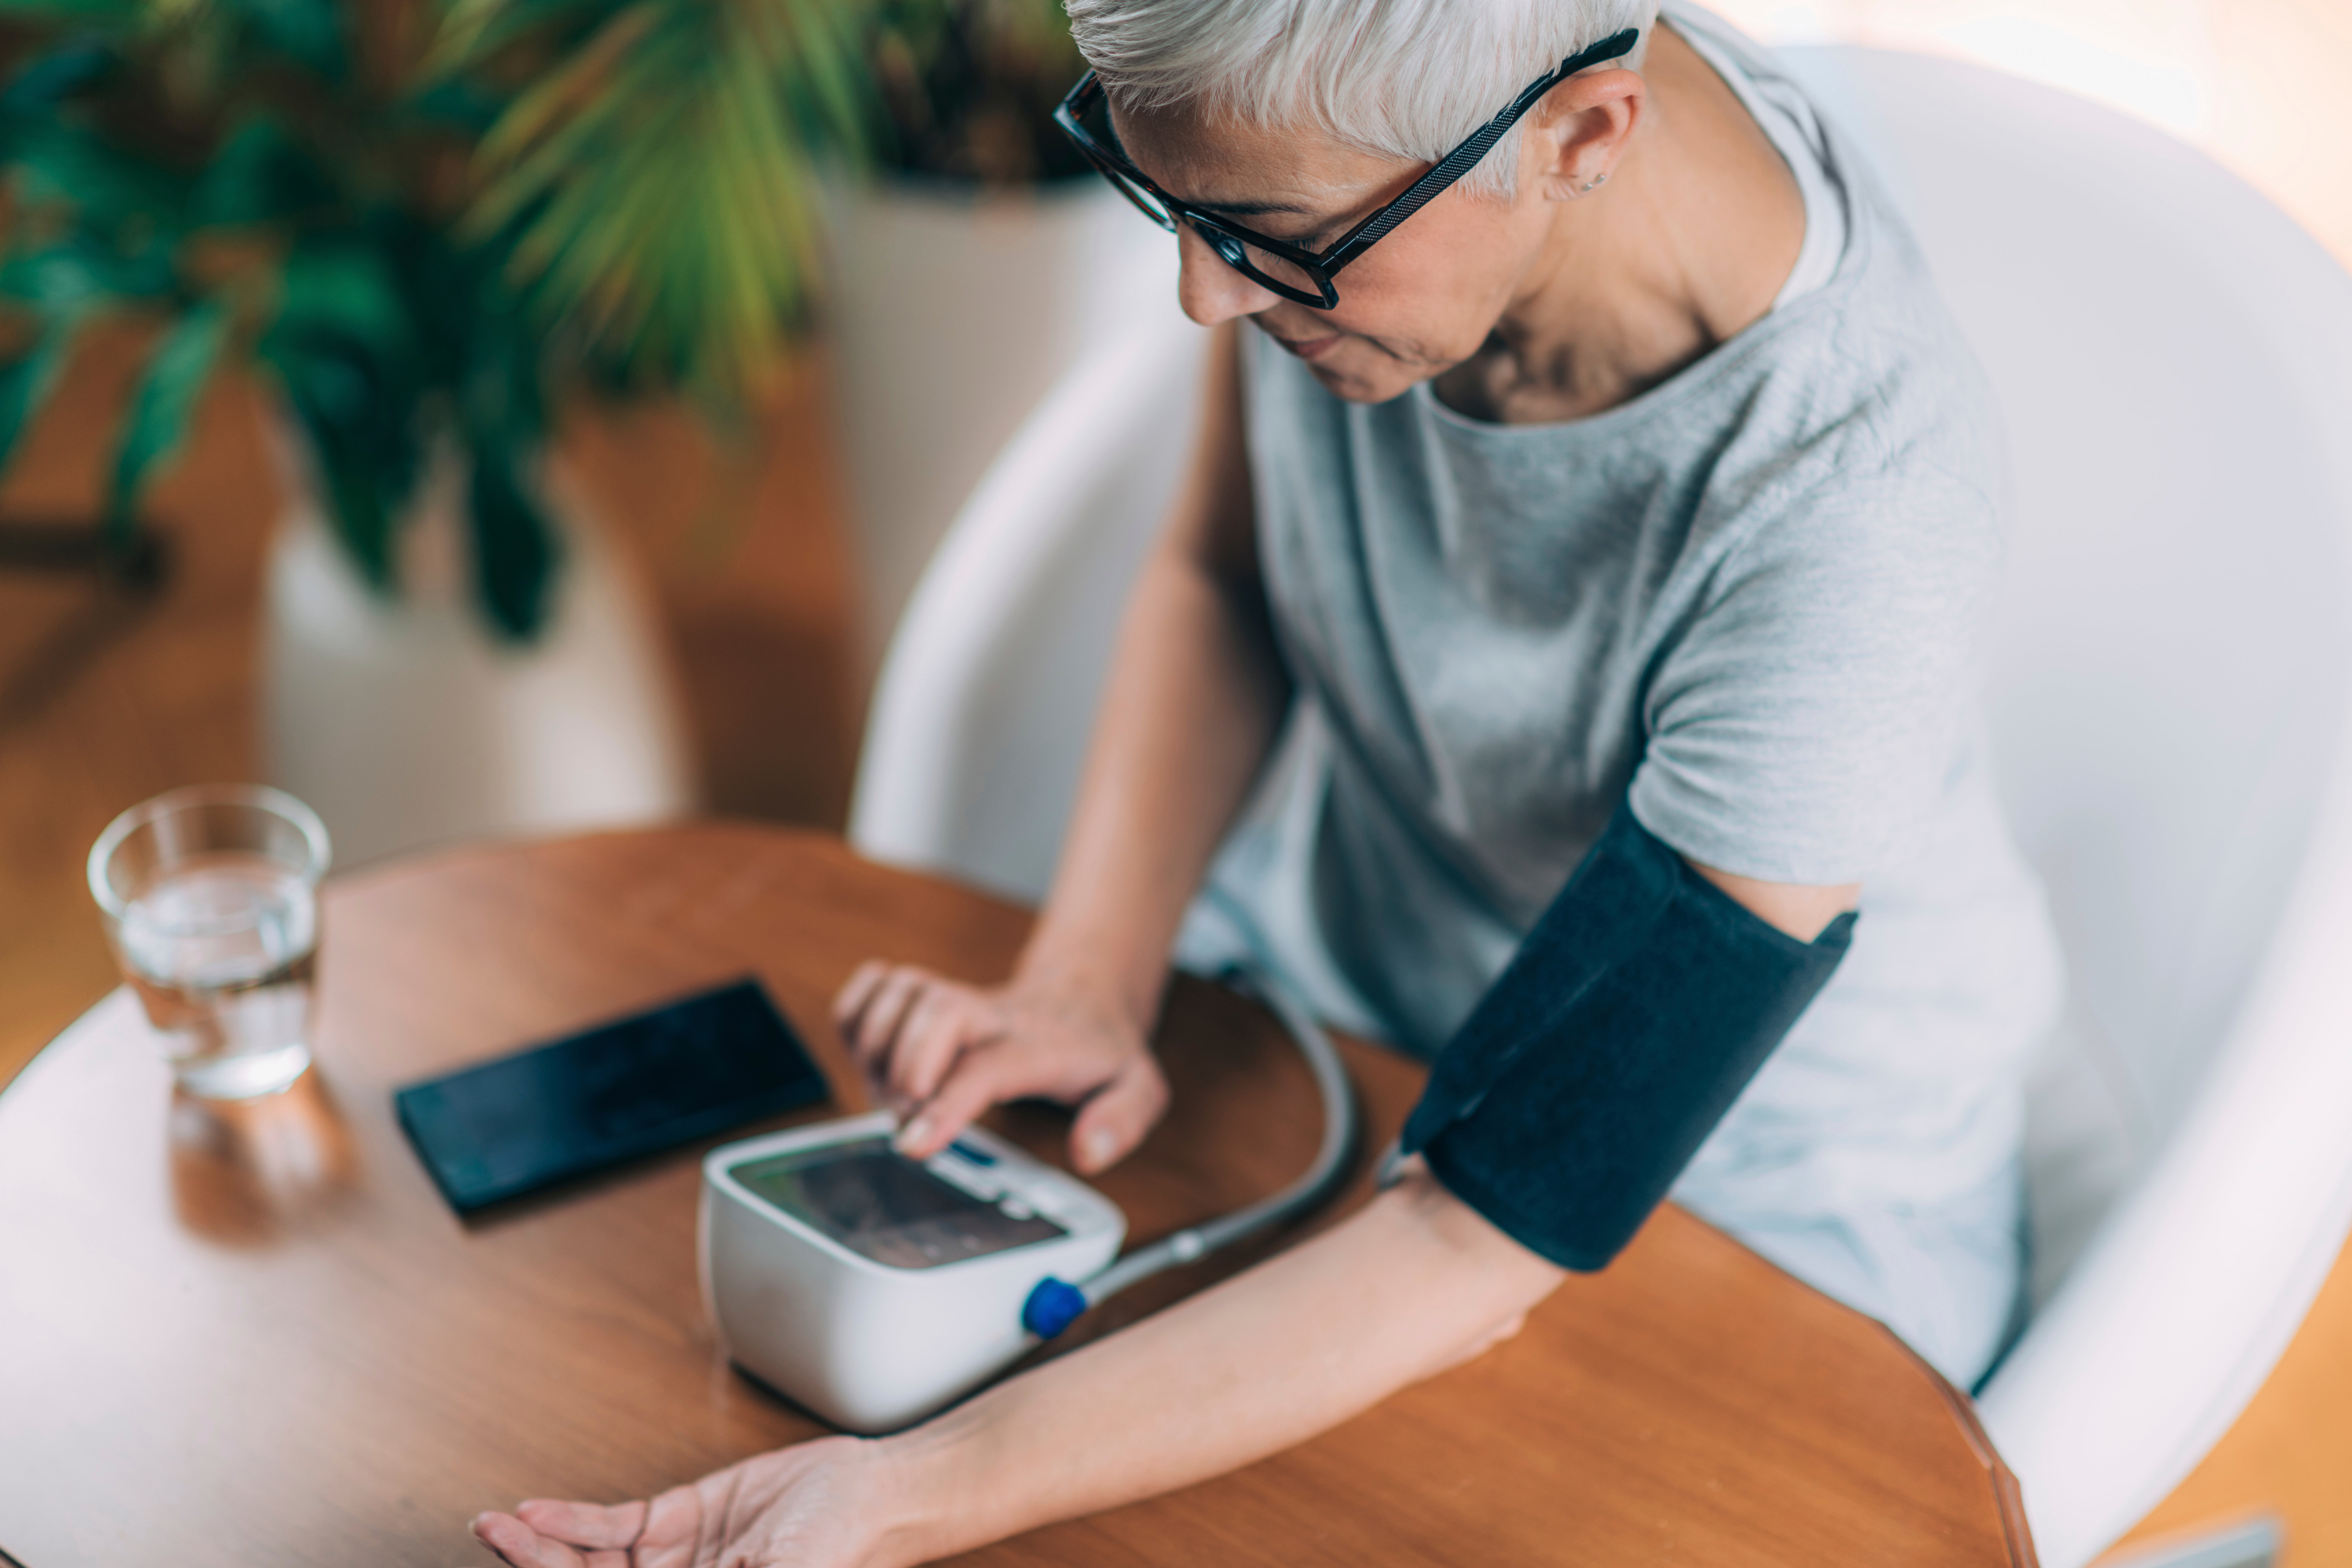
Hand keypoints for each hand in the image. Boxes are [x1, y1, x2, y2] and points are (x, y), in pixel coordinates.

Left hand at [470, 1437, 893, 1567]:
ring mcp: (672, 1561)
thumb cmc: (839, 1546)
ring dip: (540, 1544)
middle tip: (492, 1538)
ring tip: (496, 1523)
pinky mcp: (678, 1517)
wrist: (871, 1493)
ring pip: (588, 1560)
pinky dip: (572, 1518)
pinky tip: (538, 1510)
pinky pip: (612, 1523)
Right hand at [833, 960, 1167, 1173]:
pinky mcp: (926, 991)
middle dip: (904, 1071)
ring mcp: (955, 997)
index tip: (913, 1145)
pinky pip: (873, 984)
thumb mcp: (1139, 1089)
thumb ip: (1122, 1121)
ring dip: (877, 1049)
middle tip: (907, 1118)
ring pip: (898, 993)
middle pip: (935, 1011)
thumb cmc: (1099, 1050)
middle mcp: (991, 1014)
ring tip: (895, 1095)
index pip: (985, 1067)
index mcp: (1038, 1045)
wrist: (1083, 997)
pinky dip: (858, 1016)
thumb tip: (1087, 1152)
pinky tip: (875, 1054)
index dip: (944, 1105)